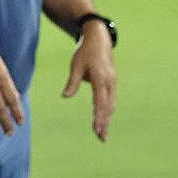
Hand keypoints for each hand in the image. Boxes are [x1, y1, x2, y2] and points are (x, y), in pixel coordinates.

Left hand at [63, 22, 116, 141]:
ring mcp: (112, 83)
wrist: (99, 39)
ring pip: (111, 104)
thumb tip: (65, 97)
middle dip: (105, 123)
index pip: (100, 102)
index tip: (96, 129)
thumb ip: (72, 82)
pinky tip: (104, 119)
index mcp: (100, 79)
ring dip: (107, 119)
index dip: (99, 117)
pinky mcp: (112, 82)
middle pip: (108, 107)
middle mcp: (109, 82)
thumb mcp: (76, 65)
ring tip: (102, 134)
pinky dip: (108, 110)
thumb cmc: (85, 52)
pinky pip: (111, 99)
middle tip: (101, 138)